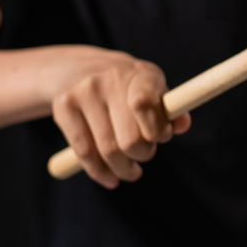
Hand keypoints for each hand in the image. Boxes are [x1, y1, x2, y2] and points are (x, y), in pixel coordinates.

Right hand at [48, 50, 188, 187]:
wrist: (79, 68)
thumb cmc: (129, 87)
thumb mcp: (153, 89)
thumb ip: (171, 110)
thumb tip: (183, 125)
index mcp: (140, 74)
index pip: (145, 104)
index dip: (156, 130)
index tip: (162, 137)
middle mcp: (110, 79)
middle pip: (129, 139)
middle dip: (143, 155)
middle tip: (145, 155)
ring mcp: (84, 92)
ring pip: (107, 151)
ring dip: (123, 170)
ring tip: (131, 172)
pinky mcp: (63, 107)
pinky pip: (84, 153)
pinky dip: (100, 173)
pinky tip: (110, 178)